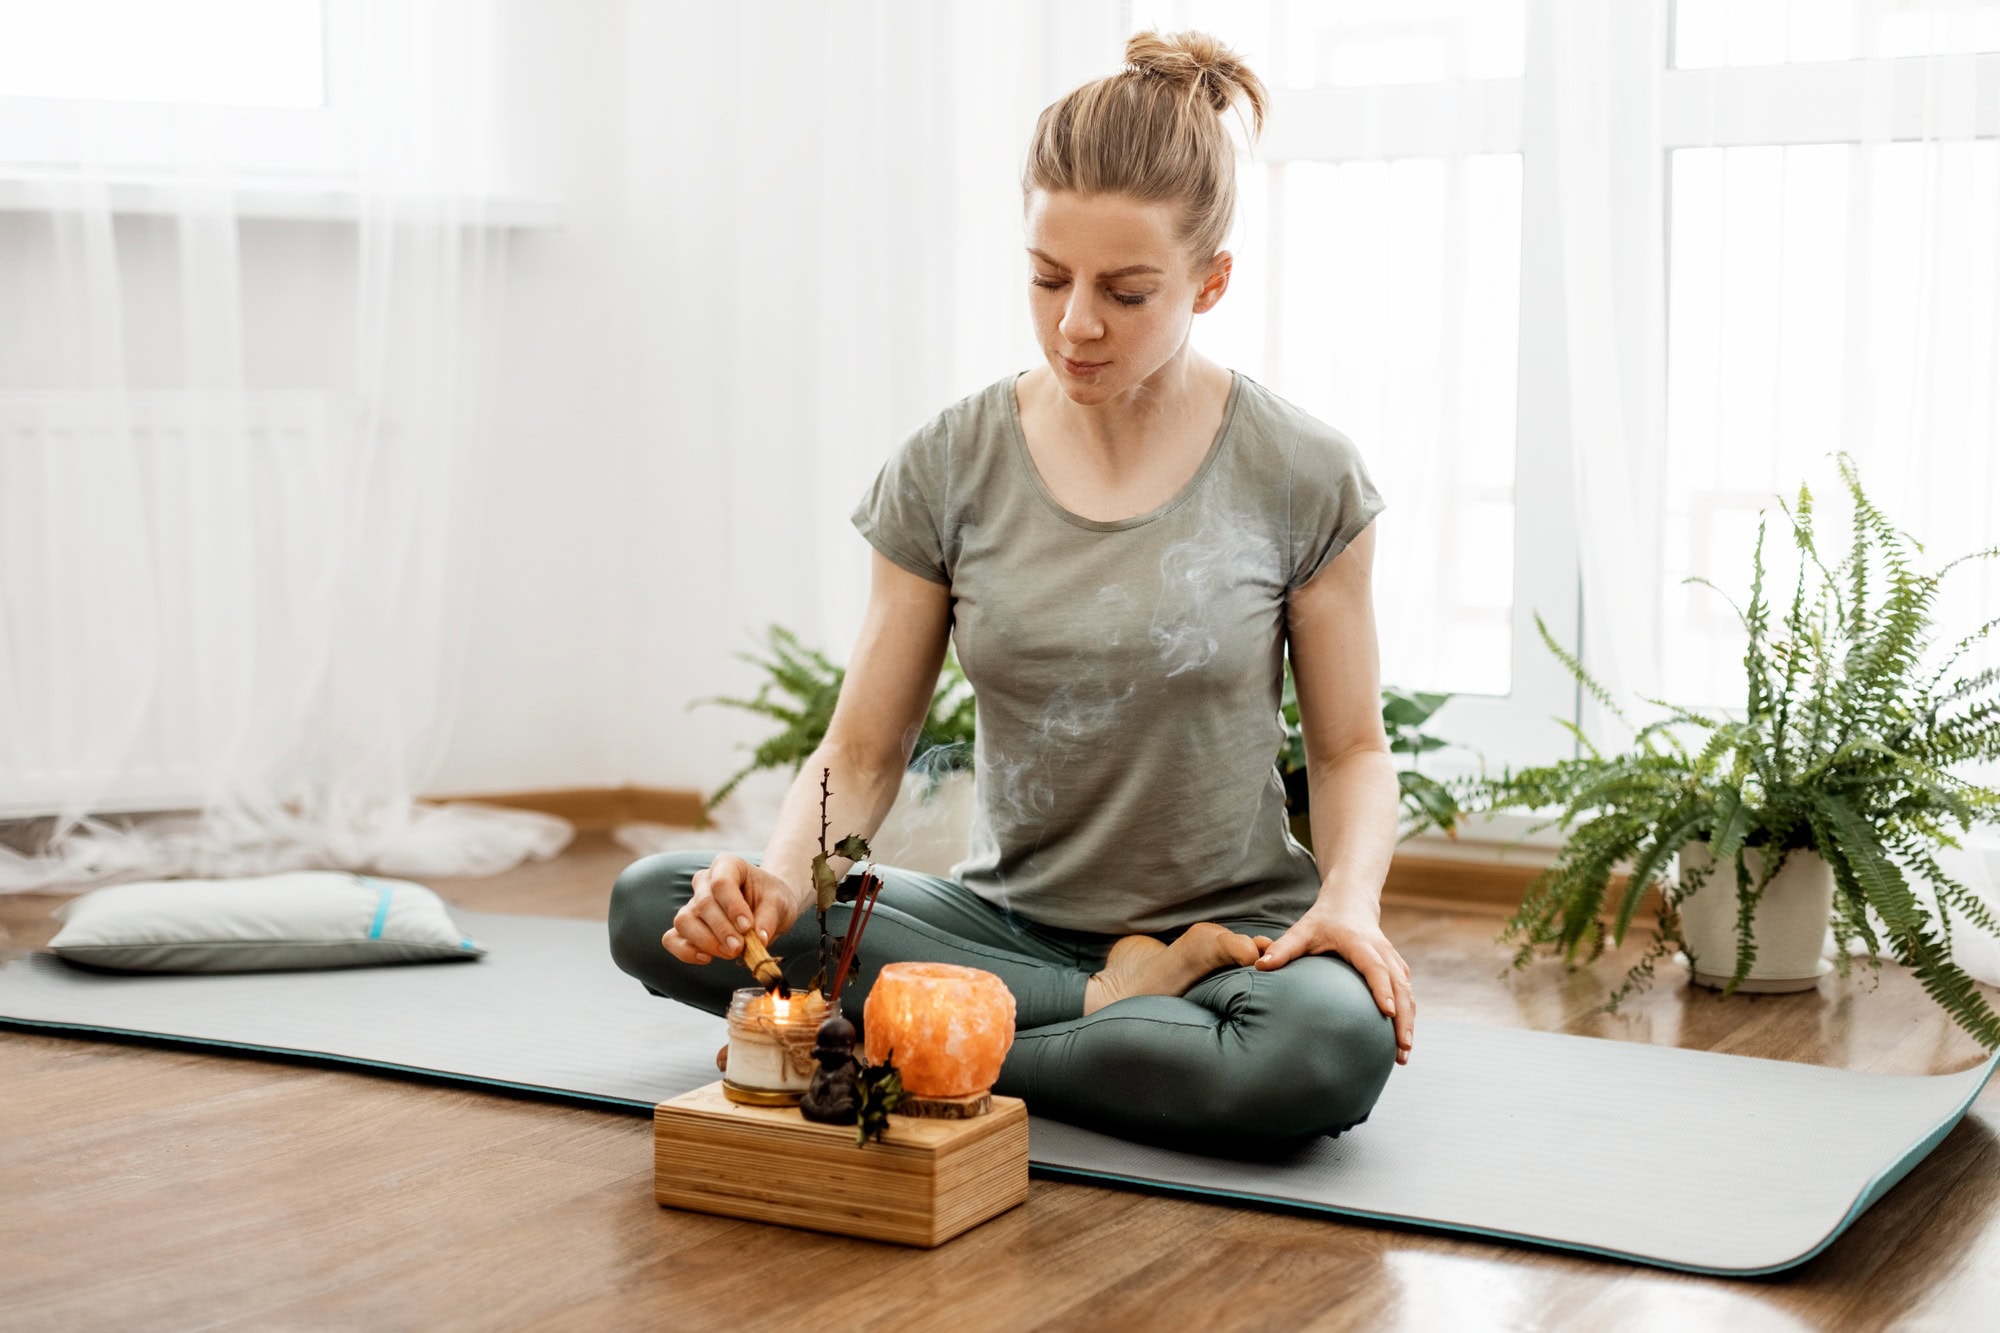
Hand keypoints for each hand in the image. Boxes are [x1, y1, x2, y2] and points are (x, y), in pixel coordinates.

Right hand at [662, 853, 806, 964]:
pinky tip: (707, 958)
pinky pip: (672, 939)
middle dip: (722, 930)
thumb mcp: (780, 904)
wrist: (767, 908)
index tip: (747, 927)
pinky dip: (685, 951)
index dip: (732, 907)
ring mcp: (692, 904)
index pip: (722, 882)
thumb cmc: (772, 900)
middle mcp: (704, 881)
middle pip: (703, 904)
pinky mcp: (686, 926)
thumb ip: (769, 919)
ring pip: (684, 921)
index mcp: (727, 865)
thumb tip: (759, 940)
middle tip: (740, 947)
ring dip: (705, 941)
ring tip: (730, 952)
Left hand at [1256, 897, 1414, 1064]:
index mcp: (1360, 943)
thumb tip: (1259, 966)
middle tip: (1402, 1048)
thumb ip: (1283, 948)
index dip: (1382, 989)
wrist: (1349, 904)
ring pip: (1407, 992)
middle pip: (1400, 985)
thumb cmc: (1322, 921)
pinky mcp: (1397, 969)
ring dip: (1409, 1022)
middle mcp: (1382, 952)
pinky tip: (1401, 1040)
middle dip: (1404, 1017)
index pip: (1375, 968)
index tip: (1388, 1013)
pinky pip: (1406, 994)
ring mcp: (1393, 960)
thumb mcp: (1301, 931)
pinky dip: (1408, 1016)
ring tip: (1403, 1053)